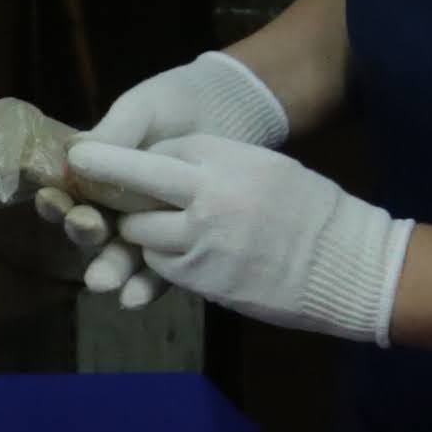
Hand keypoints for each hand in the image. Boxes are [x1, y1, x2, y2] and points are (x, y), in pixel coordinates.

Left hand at [59, 135, 411, 346]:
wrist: (347, 266)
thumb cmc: (312, 211)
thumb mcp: (267, 168)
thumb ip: (219, 163)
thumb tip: (168, 162)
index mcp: (227, 159)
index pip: (160, 151)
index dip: (134, 159)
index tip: (104, 161)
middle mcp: (209, 195)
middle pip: (136, 181)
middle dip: (107, 181)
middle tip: (84, 175)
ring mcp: (203, 240)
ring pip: (141, 232)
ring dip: (139, 233)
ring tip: (151, 230)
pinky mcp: (203, 280)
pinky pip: (162, 266)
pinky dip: (161, 261)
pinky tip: (180, 256)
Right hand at [76, 51, 291, 299]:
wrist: (232, 109)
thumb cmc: (177, 102)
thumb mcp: (144, 109)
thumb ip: (115, 131)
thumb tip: (76, 152)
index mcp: (100, 171)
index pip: (69, 192)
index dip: (57, 201)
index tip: (53, 201)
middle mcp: (118, 204)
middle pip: (91, 228)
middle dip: (84, 234)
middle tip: (89, 230)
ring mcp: (148, 226)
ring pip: (122, 254)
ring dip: (109, 269)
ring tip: (103, 282)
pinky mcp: (179, 243)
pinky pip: (160, 270)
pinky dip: (145, 286)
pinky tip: (134, 298)